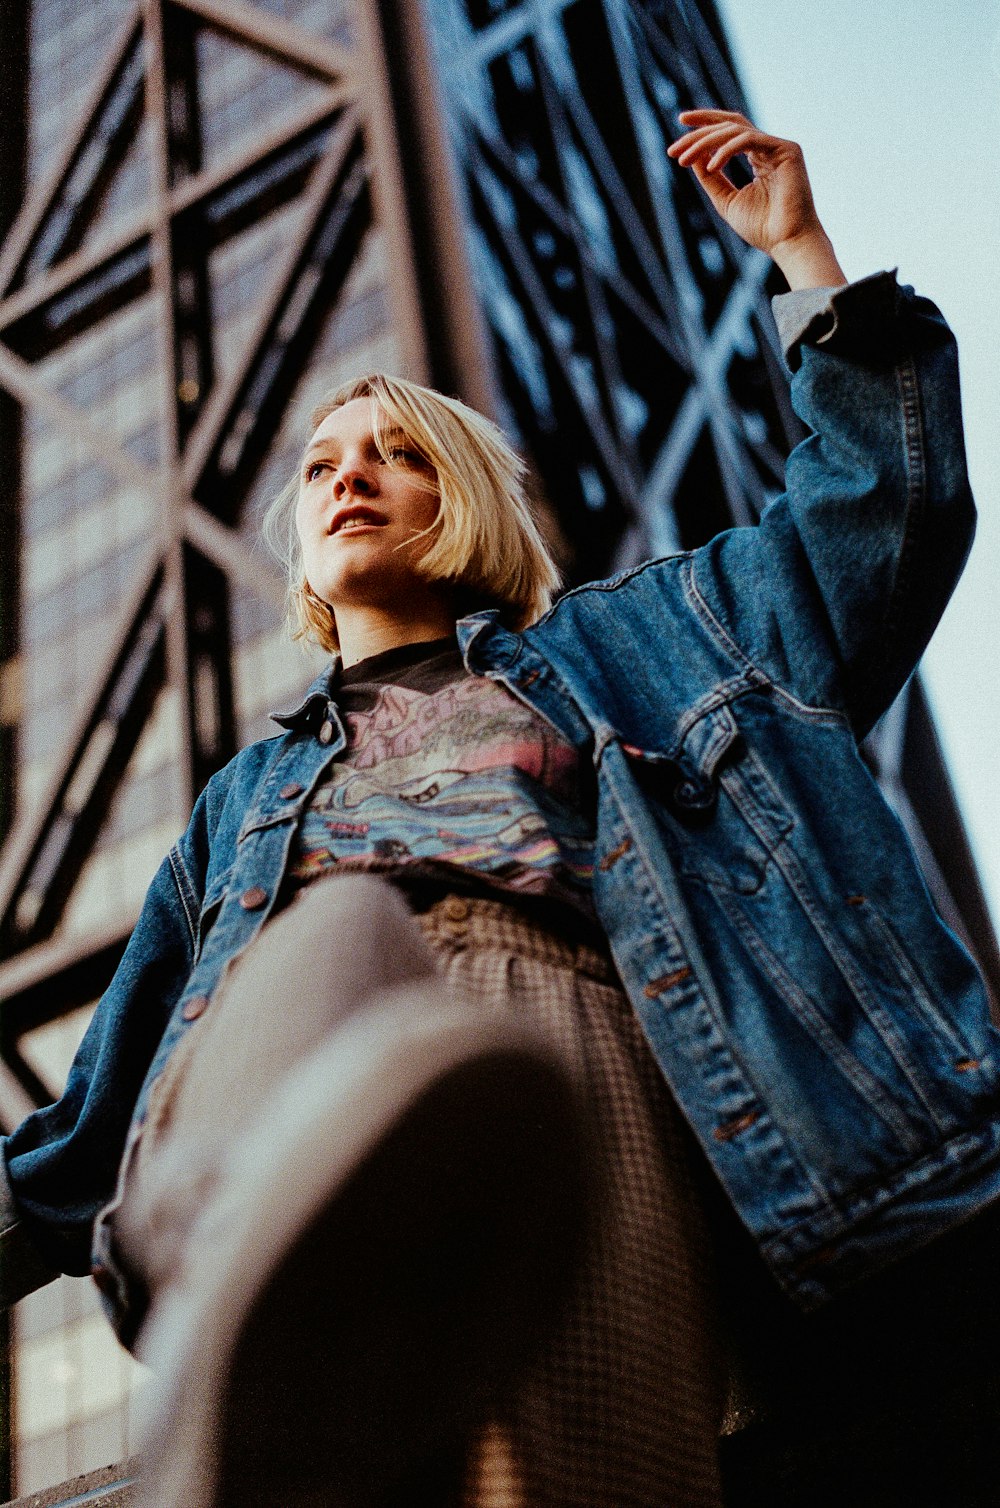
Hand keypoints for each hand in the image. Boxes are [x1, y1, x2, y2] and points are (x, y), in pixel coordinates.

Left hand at [667, 110, 845, 287]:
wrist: (787, 243)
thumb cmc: (762, 228)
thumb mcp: (726, 200)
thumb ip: (711, 178)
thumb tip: (692, 155)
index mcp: (759, 157)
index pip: (730, 130)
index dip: (705, 123)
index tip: (679, 122)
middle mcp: (769, 147)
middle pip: (729, 126)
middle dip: (698, 135)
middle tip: (673, 151)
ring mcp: (779, 146)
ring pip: (735, 130)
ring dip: (705, 142)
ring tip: (684, 160)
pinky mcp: (787, 150)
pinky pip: (748, 140)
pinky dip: (726, 150)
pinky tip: (711, 166)